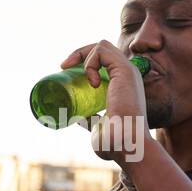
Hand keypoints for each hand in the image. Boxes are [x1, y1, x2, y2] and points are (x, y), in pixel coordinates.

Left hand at [60, 40, 147, 163]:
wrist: (127, 145)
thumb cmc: (115, 143)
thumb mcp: (99, 126)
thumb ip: (92, 120)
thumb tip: (80, 117)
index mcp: (123, 85)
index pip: (104, 60)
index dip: (84, 60)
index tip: (65, 71)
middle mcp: (127, 75)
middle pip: (102, 49)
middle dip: (80, 53)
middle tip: (63, 67)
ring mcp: (127, 72)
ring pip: (102, 45)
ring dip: (82, 54)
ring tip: (71, 70)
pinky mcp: (125, 71)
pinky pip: (102, 50)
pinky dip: (90, 61)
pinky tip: (89, 80)